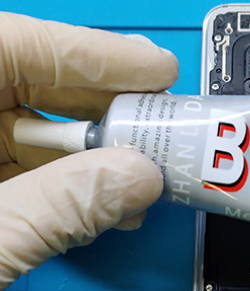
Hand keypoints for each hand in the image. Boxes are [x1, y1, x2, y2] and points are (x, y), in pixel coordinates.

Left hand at [0, 13, 177, 290]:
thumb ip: (56, 208)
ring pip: (28, 136)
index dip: (92, 55)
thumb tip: (136, 178)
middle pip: (25, 88)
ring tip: (140, 174)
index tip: (153, 70)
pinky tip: (104, 200)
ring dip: (92, 158)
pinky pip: (20, 175)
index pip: (9, 47)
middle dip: (101, 111)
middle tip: (158, 125)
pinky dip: (67, 189)